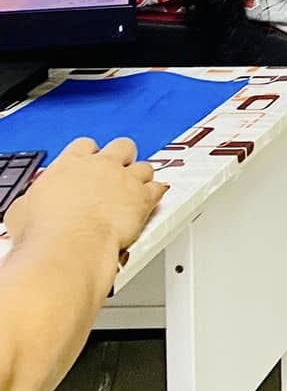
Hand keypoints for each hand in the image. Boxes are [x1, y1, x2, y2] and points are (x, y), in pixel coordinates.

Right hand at [7, 138, 163, 254]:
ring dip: (141, 177)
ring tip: (135, 189)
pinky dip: (157, 193)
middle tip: (117, 172)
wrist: (70, 245)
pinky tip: (154, 197)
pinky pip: (158, 188)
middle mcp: (102, 166)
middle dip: (122, 157)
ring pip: (144, 166)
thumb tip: (34, 203)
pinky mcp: (144, 197)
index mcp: (70, 164)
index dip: (90, 154)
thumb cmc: (45, 231)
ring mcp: (126, 180)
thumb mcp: (23, 209)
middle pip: (122, 146)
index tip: (90, 163)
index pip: (85, 145)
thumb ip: (37, 198)